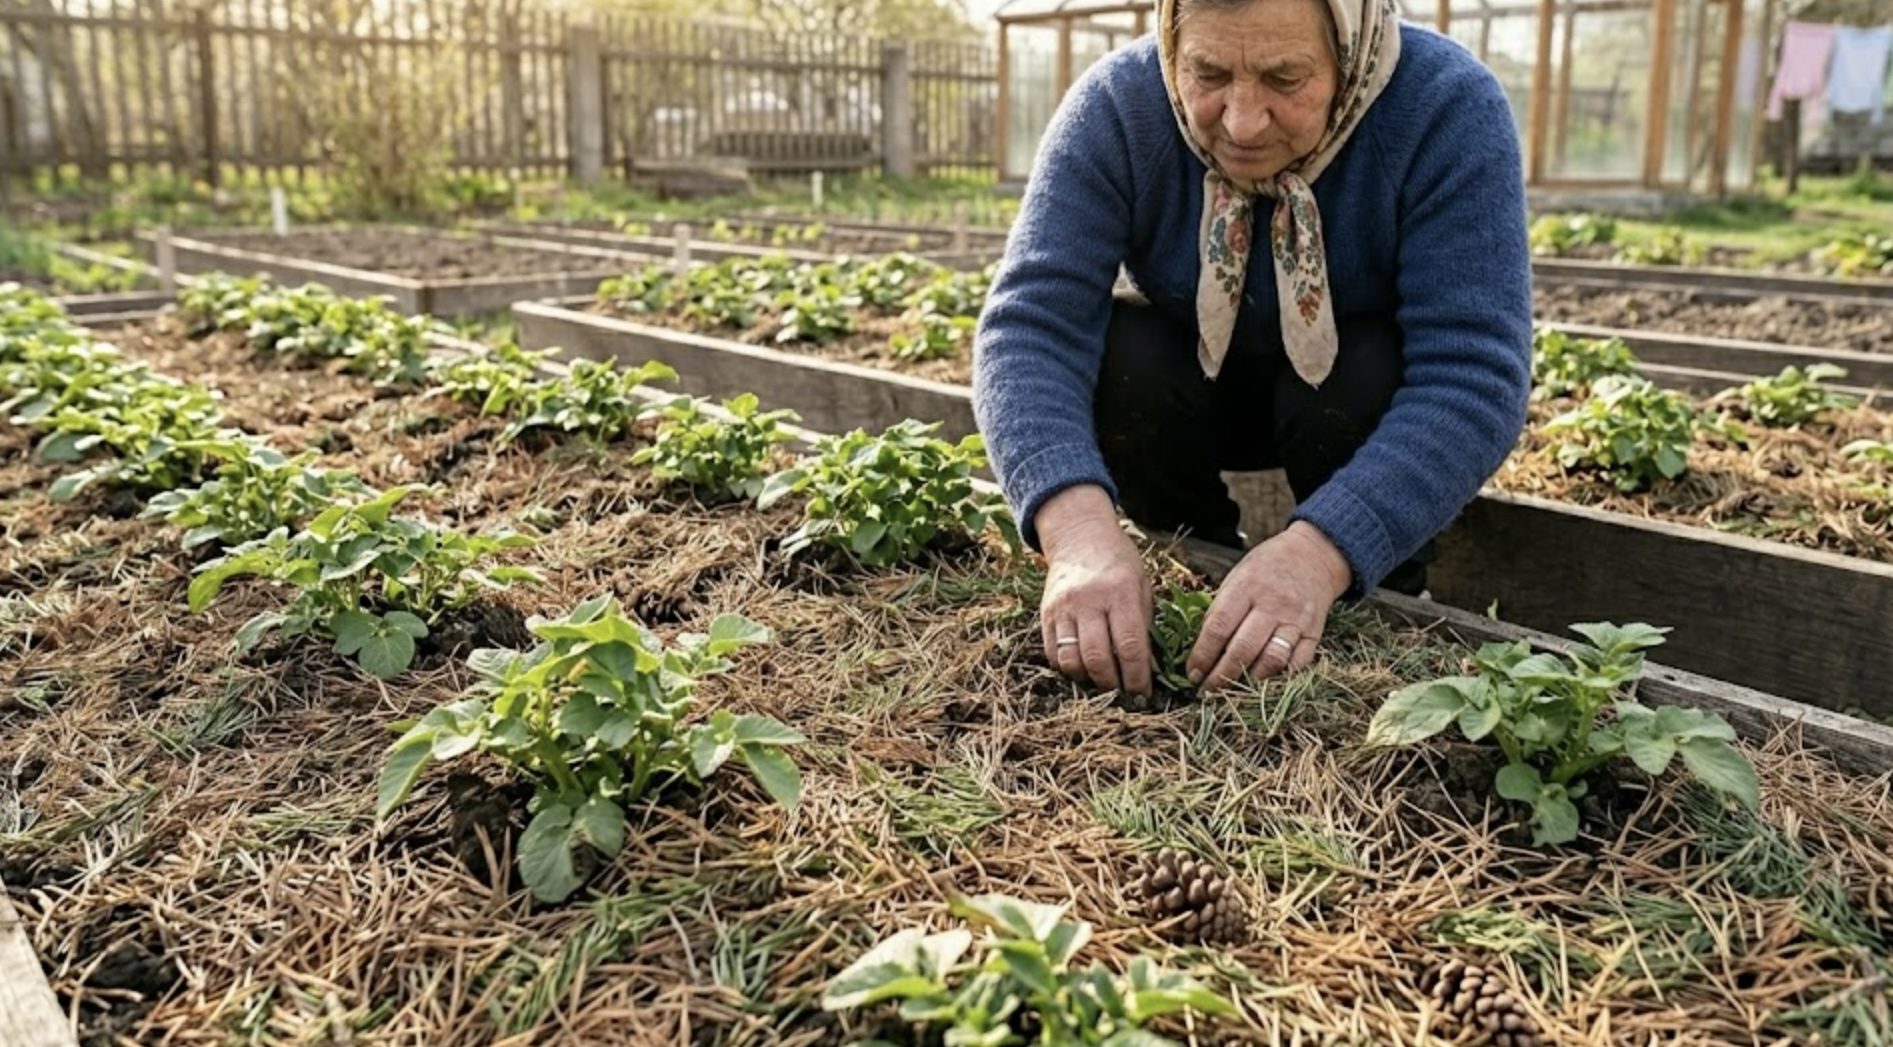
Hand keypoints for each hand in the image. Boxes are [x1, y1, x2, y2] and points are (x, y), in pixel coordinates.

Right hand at [1036, 486, 1152, 696]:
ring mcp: (1063, 607)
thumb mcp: (1141, 586)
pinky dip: (1068, 668)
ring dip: (1088, 680)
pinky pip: (1053, 653)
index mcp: (1119, 592)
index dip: (1137, 677)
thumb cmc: (1118, 564)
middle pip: (1097, 658)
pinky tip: (1083, 667)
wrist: (1079, 537)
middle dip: (1112, 685)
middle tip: (1123, 692)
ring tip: (1102, 681)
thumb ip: (1144, 627)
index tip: (1143, 694)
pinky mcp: (1045, 613)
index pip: (1129, 645)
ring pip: (1070, 660)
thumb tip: (1148, 670)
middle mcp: (1088, 600)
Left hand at [1186, 521, 1350, 691]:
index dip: (1202, 656)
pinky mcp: (1315, 633)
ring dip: (1249, 682)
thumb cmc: (1265, 569)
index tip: (1192, 674)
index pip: (1219, 628)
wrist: (1312, 556)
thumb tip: (1198, 649)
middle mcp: (1273, 604)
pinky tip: (1263, 684)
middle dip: (1221, 677)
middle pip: (1243, 649)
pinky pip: (1297, 665)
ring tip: (1232, 691)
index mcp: (1247, 587)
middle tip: (1207, 692)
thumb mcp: (1236, 577)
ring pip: (1272, 661)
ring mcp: (1297, 620)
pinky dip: (1279, 679)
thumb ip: (1219, 610)